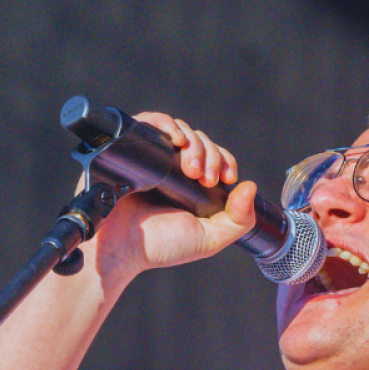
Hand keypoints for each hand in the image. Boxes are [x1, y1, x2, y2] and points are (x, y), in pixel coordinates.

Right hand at [81, 112, 259, 284]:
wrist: (119, 247)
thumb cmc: (159, 246)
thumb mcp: (209, 239)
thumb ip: (238, 220)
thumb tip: (250, 187)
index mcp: (190, 187)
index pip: (215, 158)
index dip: (225, 162)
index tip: (225, 178)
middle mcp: (171, 169)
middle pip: (201, 141)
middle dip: (210, 155)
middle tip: (204, 177)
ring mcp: (151, 157)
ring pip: (181, 131)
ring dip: (193, 144)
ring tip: (190, 168)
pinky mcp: (131, 147)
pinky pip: (152, 122)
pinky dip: (167, 125)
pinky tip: (176, 140)